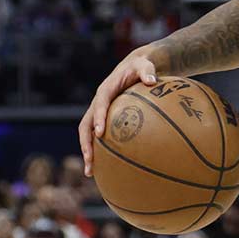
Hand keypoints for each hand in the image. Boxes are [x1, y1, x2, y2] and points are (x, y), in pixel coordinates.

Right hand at [79, 50, 159, 175]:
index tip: (100, 133)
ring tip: (90, 172)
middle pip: (85, 125)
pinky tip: (107, 168)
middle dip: (85, 143)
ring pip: (88, 134)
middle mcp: (98, 102)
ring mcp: (99, 112)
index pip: (99, 104)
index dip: (98, 118)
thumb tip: (153, 81)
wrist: (135, 67)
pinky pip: (99, 136)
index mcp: (106, 90)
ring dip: (87, 152)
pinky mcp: (105, 119)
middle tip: (89, 160)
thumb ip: (148, 71)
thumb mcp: (145, 65)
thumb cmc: (142, 66)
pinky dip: (100, 150)